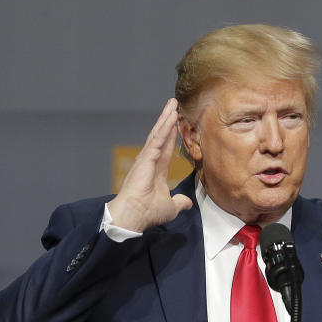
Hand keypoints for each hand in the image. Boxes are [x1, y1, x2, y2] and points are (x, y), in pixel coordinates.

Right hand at [108, 98, 193, 231]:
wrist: (134, 216)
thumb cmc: (148, 212)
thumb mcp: (170, 207)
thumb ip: (179, 202)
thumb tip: (187, 203)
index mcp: (156, 170)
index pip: (167, 148)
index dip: (172, 135)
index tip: (177, 123)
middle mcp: (150, 161)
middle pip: (162, 136)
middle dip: (168, 120)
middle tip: (174, 105)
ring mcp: (147, 158)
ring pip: (159, 134)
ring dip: (166, 119)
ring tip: (173, 105)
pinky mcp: (145, 159)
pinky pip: (157, 141)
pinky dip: (164, 129)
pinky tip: (170, 118)